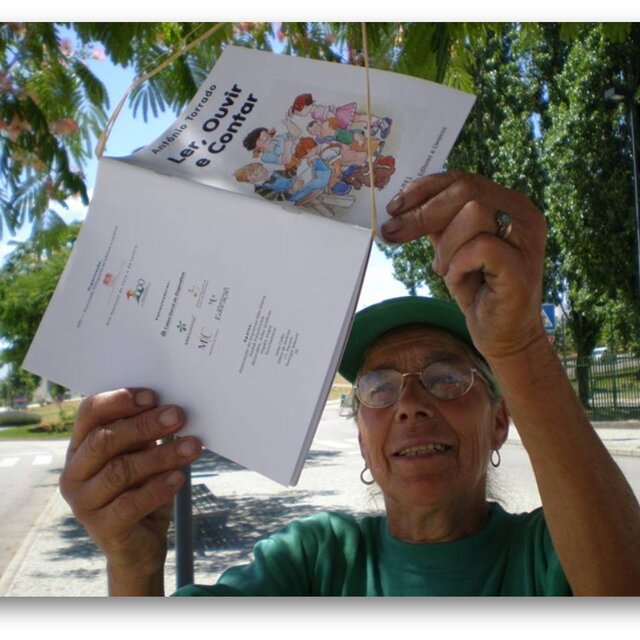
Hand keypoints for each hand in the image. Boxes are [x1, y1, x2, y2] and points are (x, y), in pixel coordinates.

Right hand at [59, 388, 201, 592]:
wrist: (139, 544)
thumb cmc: (141, 488)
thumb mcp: (142, 455)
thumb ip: (146, 434)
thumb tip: (172, 408)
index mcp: (81, 447)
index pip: (90, 413)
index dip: (119, 400)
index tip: (153, 396)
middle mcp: (75, 472)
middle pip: (105, 440)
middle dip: (145, 425)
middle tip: (179, 415)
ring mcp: (84, 502)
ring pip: (121, 471)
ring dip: (161, 455)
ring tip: (193, 446)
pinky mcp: (102, 528)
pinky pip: (130, 504)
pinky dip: (158, 488)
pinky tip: (179, 477)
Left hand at [381, 170, 547, 359]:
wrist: (503, 335)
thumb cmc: (478, 289)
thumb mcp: (451, 247)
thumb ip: (438, 223)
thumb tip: (401, 206)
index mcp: (507, 204)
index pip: (463, 179)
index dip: (425, 189)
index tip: (394, 207)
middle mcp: (522, 214)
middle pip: (466, 191)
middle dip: (422, 212)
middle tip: (394, 233)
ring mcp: (526, 239)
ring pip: (474, 213)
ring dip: (446, 244)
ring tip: (445, 268)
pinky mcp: (520, 266)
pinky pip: (480, 247)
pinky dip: (458, 264)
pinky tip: (457, 279)